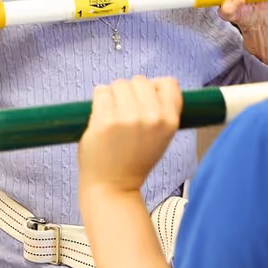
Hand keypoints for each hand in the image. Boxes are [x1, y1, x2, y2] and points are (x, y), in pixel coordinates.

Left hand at [79, 76, 182, 196]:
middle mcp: (151, 117)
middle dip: (130, 92)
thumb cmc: (136, 160)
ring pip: (118, 84)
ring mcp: (127, 118)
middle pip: (139, 80)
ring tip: (112, 117)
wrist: (113, 187)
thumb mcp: (162, 137)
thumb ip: (161, 111)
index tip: (145, 101)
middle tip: (124, 113)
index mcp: (169, 121)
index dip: (155, 88)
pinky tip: (101, 118)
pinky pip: (100, 92)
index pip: (168, 83)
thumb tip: (152, 84)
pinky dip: (98, 101)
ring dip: (112, 95)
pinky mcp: (104, 120)